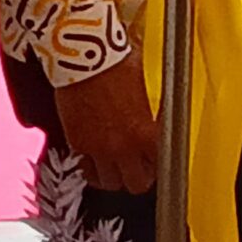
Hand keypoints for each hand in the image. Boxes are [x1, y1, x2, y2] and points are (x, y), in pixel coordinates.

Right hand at [55, 56, 158, 194]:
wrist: (84, 57)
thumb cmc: (116, 63)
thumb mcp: (144, 86)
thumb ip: (151, 107)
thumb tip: (160, 105)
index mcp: (145, 131)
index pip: (163, 163)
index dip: (164, 160)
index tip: (162, 154)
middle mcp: (122, 146)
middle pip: (138, 183)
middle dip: (141, 175)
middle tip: (142, 164)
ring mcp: (98, 148)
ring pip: (110, 183)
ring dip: (116, 175)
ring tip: (119, 163)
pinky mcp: (77, 144)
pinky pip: (87, 170)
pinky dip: (93, 168)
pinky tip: (98, 156)